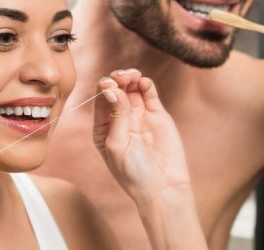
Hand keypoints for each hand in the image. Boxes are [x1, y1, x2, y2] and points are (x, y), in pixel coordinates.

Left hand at [93, 69, 191, 205]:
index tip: (108, 83)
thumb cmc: (134, 173)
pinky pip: (149, 94)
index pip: (100, 101)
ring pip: (132, 88)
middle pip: (116, 90)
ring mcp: (139, 116)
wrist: (163, 186)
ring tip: (131, 76)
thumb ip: (116, 116)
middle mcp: (120, 119)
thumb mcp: (117, 145)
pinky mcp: (157, 115)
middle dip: (117, 79)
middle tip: (121, 77)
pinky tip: (143, 83)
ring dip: (130, 77)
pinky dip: (146, 84)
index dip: (103, 88)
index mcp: (103, 129)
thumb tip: (111, 87)